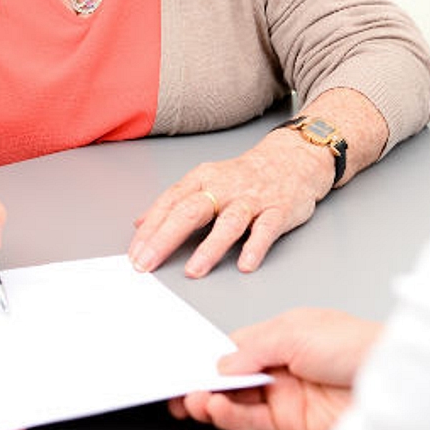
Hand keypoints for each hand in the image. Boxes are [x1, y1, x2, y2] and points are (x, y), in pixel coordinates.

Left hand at [128, 133, 330, 277]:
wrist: (293, 158)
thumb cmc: (244, 175)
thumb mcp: (204, 181)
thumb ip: (174, 202)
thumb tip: (140, 223)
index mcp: (203, 180)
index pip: (170, 203)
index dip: (150, 229)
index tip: (135, 254)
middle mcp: (224, 188)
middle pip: (190, 211)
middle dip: (165, 238)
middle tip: (147, 263)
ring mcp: (252, 200)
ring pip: (228, 222)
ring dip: (210, 247)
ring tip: (193, 270)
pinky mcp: (278, 211)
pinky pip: (265, 230)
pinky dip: (255, 247)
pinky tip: (244, 264)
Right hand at [168, 308, 381, 429]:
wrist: (394, 381)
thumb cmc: (355, 345)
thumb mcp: (295, 331)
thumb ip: (253, 347)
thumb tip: (221, 363)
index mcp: (282, 335)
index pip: (236, 347)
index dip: (210, 357)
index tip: (185, 364)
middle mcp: (282, 365)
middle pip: (233, 377)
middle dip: (205, 382)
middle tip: (181, 389)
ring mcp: (286, 394)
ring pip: (238, 401)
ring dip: (213, 401)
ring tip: (194, 401)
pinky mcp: (292, 422)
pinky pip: (253, 421)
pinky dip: (231, 416)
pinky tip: (216, 408)